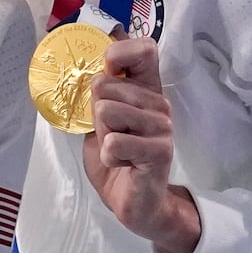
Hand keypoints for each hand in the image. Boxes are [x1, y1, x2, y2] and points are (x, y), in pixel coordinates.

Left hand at [85, 37, 203, 252]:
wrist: (133, 203)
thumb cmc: (118, 159)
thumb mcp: (101, 122)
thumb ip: (99, 96)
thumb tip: (89, 67)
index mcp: (146, 90)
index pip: (144, 49)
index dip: (118, 53)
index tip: (109, 72)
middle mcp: (158, 103)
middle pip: (104, 85)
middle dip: (96, 115)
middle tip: (114, 135)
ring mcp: (162, 126)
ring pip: (107, 112)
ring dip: (102, 137)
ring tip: (119, 151)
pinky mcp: (159, 151)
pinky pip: (114, 142)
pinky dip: (108, 157)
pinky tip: (123, 164)